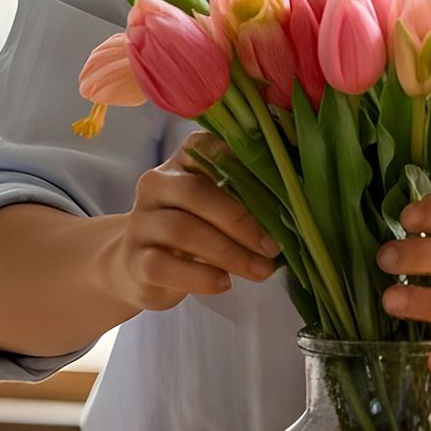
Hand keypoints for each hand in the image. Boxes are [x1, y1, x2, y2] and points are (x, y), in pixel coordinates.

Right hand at [97, 131, 281, 311]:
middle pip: (197, 192)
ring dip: (229, 253)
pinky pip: (165, 265)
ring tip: (259, 270)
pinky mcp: (134, 259)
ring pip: (183, 230)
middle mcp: (156, 184)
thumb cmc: (192, 231)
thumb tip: (295, 206)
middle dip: (241, 222)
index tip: (275, 184)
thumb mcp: (214, 206)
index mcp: (182, 162)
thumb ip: (242, 196)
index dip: (240, 162)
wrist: (138, 267)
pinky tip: (224, 283)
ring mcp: (141, 221)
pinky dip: (200, 277)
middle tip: (272, 247)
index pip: (207, 147)